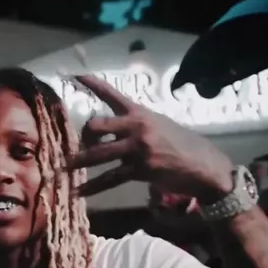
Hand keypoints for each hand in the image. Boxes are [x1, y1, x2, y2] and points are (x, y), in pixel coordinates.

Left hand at [68, 76, 234, 201]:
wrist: (205, 165)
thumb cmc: (182, 144)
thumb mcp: (159, 124)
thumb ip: (136, 125)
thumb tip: (111, 132)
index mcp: (140, 113)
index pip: (112, 95)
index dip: (93, 84)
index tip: (75, 75)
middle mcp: (137, 127)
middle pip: (96, 126)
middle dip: (83, 137)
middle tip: (77, 148)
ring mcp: (138, 148)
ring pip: (98, 154)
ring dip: (78, 162)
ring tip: (62, 169)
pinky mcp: (141, 169)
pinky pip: (109, 178)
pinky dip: (92, 187)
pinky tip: (78, 192)